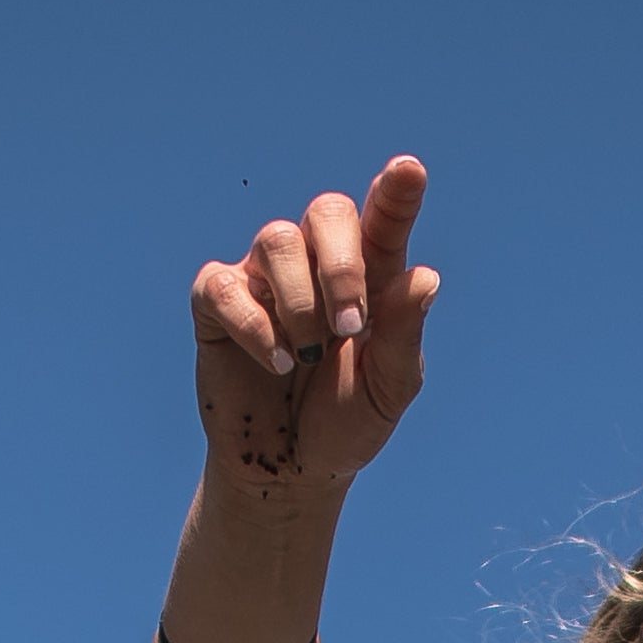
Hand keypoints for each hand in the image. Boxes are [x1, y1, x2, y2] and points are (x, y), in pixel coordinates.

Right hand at [193, 157, 437, 495]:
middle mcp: (315, 264)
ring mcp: (264, 279)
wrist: (291, 473)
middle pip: (326, 211)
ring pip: (276, 240)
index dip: (396, 191)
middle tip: (351, 328)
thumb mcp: (388, 389)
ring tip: (309, 356)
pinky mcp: (218, 305)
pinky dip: (256, 327)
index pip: (384, 217)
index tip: (409, 170)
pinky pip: (226, 287)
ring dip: (300, 301)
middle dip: (341, 265)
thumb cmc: (345, 423)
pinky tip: (279, 363)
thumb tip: (424, 276)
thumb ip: (405, 335)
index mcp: (369, 275)